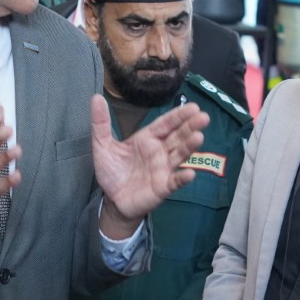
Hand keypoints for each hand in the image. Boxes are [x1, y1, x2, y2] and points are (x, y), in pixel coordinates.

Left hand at [92, 94, 207, 238]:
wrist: (113, 201)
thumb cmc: (112, 171)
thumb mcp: (102, 146)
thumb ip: (101, 123)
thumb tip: (96, 98)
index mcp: (148, 138)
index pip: (166, 124)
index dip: (178, 116)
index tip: (193, 107)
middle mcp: (160, 151)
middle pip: (177, 136)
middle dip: (190, 127)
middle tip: (203, 117)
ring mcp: (163, 169)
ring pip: (179, 155)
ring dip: (189, 147)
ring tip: (199, 137)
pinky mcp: (163, 187)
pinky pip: (174, 181)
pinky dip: (182, 178)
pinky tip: (189, 173)